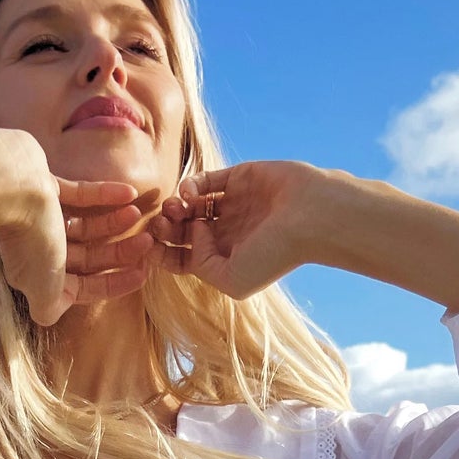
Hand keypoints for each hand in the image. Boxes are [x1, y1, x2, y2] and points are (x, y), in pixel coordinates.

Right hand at [0, 134, 154, 327]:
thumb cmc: (29, 239)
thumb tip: (49, 318)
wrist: (7, 187)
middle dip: (119, 253)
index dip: (114, 284)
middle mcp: (38, 249)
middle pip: (88, 257)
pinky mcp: (43, 187)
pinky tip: (129, 192)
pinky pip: (79, 194)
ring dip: (113, 223)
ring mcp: (41, 217)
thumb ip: (50, 305)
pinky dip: (104, 194)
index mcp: (38, 276)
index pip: (83, 287)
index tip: (143, 274)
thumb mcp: (42, 287)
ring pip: (85, 226)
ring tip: (137, 213)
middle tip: (148, 241)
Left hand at [148, 162, 318, 299]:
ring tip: (173, 209)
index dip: (162, 254)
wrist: (310, 217)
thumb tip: (191, 232)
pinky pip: (204, 180)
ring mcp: (232, 204)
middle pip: (182, 231)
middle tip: (158, 225)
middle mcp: (228, 233)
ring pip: (190, 205)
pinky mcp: (238, 178)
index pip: (183, 258)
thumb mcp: (231, 280)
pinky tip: (188, 193)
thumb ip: (200, 264)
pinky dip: (189, 185)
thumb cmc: (276, 254)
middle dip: (165, 228)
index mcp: (226, 259)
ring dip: (174, 206)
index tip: (147, 249)